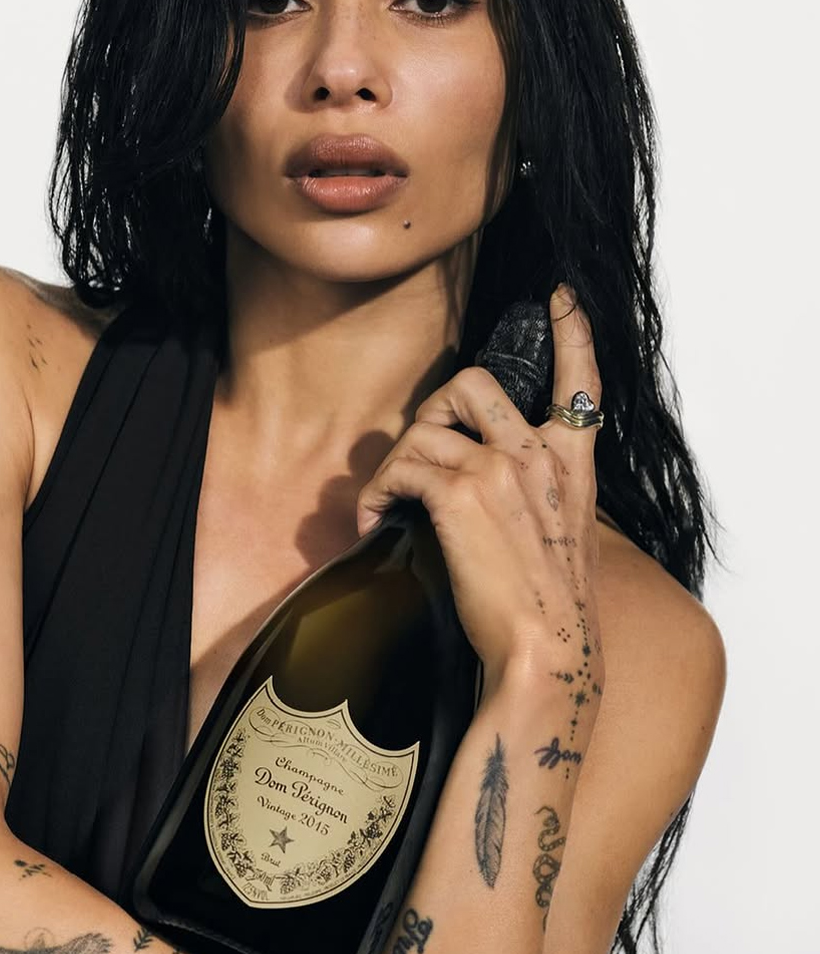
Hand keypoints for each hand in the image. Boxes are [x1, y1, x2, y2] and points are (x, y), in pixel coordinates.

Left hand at [355, 286, 603, 684]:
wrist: (547, 654)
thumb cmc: (553, 612)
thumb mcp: (566, 542)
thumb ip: (542, 501)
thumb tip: (494, 491)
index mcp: (572, 466)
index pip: (580, 383)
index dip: (572, 333)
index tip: (560, 299)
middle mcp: (538, 454)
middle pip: (472, 382)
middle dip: (432, 408)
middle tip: (418, 456)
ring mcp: (499, 468)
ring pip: (423, 430)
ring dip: (393, 466)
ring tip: (383, 507)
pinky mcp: (458, 493)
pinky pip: (400, 469)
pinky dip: (375, 495)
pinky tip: (372, 524)